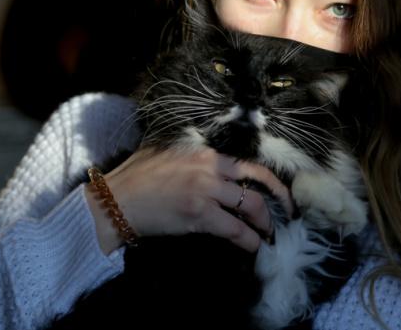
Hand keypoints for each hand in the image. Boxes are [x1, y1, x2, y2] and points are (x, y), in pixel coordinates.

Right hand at [84, 146, 292, 254]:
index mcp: (204, 153)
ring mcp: (206, 190)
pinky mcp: (199, 214)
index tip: (278, 193)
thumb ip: (192, 157)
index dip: (268, 181)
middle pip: (257, 184)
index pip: (246, 166)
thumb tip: (210, 164)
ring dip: (265, 224)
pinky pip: (235, 229)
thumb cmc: (136, 177)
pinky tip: (255, 247)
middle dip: (276, 202)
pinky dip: (250, 240)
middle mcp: (209, 167)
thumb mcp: (167, 154)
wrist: (117, 200)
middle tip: (283, 216)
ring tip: (268, 235)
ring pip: (251, 206)